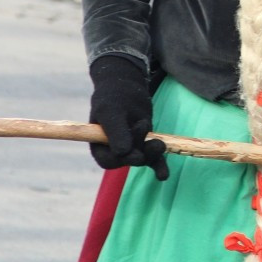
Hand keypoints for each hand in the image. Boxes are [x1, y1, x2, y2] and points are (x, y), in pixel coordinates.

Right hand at [88, 55, 168, 180]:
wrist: (127, 85)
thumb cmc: (113, 96)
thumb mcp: (111, 111)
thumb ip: (116, 131)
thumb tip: (123, 153)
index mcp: (99, 144)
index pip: (107, 160)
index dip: (120, 159)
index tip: (132, 151)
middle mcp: (114, 149)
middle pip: (127, 160)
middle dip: (139, 153)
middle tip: (150, 139)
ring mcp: (131, 147)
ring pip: (143, 158)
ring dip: (153, 154)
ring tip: (160, 144)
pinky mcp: (145, 144)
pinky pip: (152, 159)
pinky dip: (159, 166)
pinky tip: (163, 176)